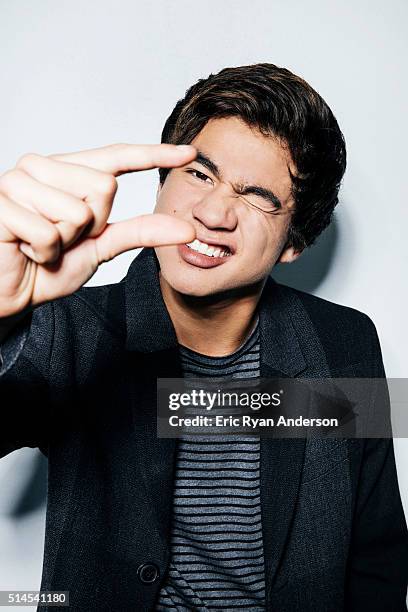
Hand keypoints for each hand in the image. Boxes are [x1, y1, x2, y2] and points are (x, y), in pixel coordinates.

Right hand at [0, 143, 195, 317]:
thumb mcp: (101, 247)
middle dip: (91, 227)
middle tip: (61, 239)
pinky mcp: (1, 202)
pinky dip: (44, 252)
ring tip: (40, 244)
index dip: (153, 154)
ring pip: (79, 211)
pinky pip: (50, 232)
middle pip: (104, 187)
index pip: (116, 156)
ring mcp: (18, 180)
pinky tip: (24, 249)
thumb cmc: (49, 266)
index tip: (191, 154)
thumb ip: (140, 232)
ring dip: (65, 241)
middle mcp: (41, 166)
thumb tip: (186, 230)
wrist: (8, 292)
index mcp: (66, 171)